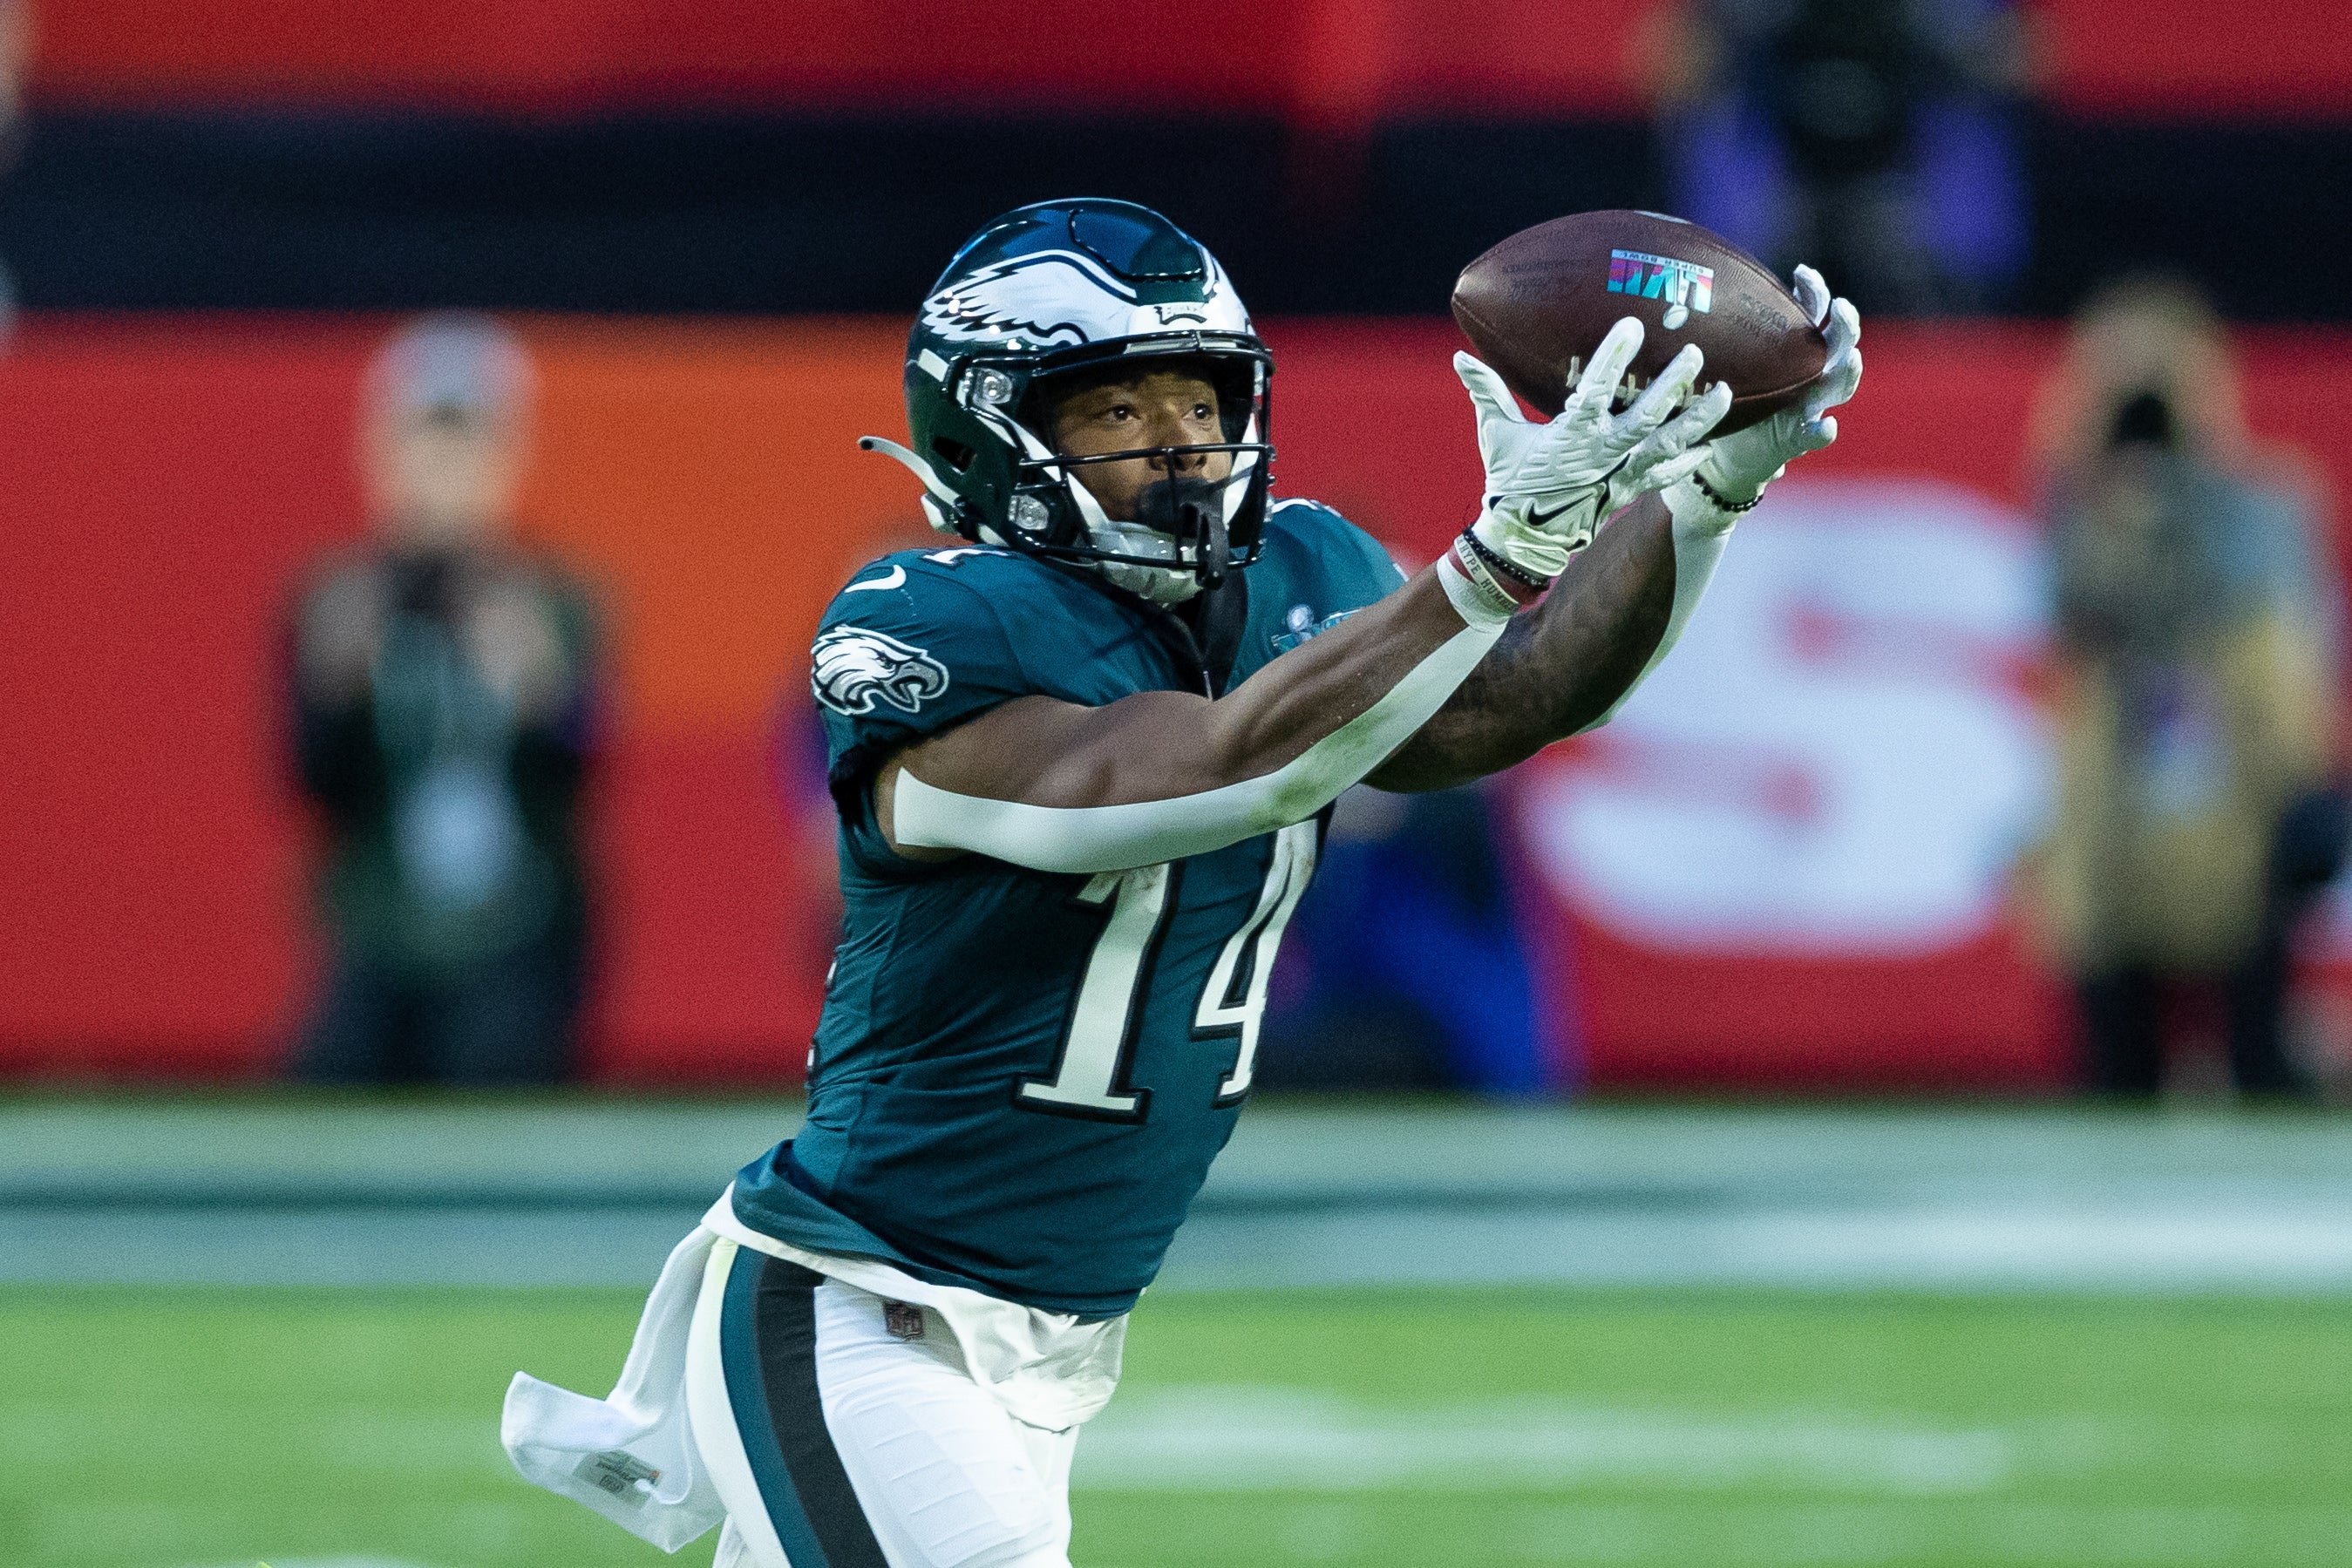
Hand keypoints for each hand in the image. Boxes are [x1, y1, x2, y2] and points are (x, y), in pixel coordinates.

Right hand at [1456, 317, 1726, 579]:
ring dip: (1699, 420)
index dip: (1614, 358)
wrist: (1522, 542)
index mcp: (1570, 436)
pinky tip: (1713, 445)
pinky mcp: (1629, 491)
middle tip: (1696, 354)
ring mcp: (1621, 475)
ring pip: (1669, 445)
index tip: (1633, 326)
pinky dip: (1690, 462)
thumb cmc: (1509, 484)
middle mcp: (1603, 455)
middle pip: (1647, 418)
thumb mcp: (1496, 436)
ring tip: (1726, 392)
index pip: (1596, 391)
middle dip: (1673, 386)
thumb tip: (1460, 356)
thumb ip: (1485, 392)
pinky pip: (1667, 476)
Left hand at [1689, 265, 1862, 507]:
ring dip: (1849, 371)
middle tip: (1841, 307)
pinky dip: (1823, 430)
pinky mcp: (1798, 439)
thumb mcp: (1723, 365)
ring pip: (1841, 385)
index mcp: (1792, 352)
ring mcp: (1809, 407)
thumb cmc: (1722, 400)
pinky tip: (1826, 426)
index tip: (1801, 272)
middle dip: (1847, 324)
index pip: (1815, 314)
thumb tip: (1681, 292)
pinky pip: (1815, 434)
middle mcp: (1809, 375)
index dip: (1814, 292)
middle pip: (1840, 344)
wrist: (1720, 455)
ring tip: (1852, 359)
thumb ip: (1719, 337)